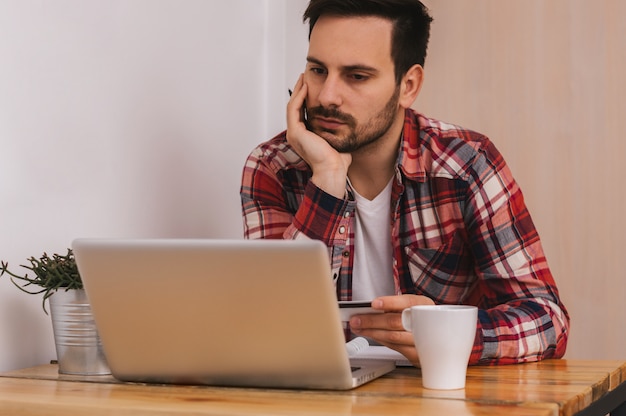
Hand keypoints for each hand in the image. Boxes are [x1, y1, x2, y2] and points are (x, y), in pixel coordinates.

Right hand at [286, 74, 351, 198]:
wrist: (334, 170)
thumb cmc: (337, 160)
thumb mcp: (336, 137)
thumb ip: (336, 127)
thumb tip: (345, 118)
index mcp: (303, 136)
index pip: (301, 112)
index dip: (305, 97)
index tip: (311, 85)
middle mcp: (296, 134)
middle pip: (294, 106)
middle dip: (300, 90)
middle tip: (305, 76)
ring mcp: (294, 133)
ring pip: (292, 105)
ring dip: (298, 90)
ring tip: (304, 77)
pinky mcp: (296, 132)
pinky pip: (294, 109)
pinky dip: (299, 97)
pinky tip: (306, 87)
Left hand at [349, 294, 434, 366]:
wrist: (443, 341)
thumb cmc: (420, 320)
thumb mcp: (412, 308)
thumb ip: (395, 308)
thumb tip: (369, 309)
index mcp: (425, 305)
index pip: (408, 301)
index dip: (390, 302)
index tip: (373, 304)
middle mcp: (427, 321)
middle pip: (396, 321)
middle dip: (372, 320)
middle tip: (356, 319)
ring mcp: (425, 340)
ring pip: (393, 337)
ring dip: (372, 332)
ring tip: (358, 327)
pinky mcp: (419, 355)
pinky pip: (395, 348)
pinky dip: (380, 340)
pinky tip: (371, 335)